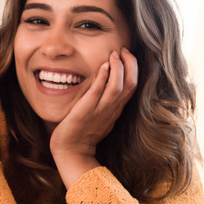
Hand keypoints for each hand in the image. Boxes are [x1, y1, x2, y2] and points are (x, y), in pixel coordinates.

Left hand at [50, 48, 137, 188]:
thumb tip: (105, 86)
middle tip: (124, 50)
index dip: (132, 68)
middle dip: (130, 64)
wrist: (70, 153)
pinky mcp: (85, 112)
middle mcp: (111, 110)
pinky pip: (97, 93)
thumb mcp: (99, 118)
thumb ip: (104, 104)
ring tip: (114, 54)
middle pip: (130, 85)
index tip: (126, 55)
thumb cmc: (81, 135)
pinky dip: (102, 79)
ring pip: (118, 88)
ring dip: (118, 68)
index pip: (132, 86)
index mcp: (115, 110)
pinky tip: (103, 66)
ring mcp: (99, 112)